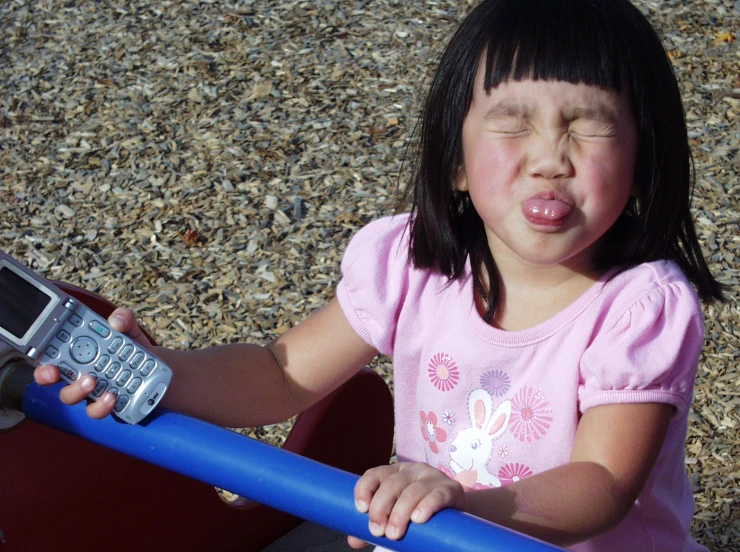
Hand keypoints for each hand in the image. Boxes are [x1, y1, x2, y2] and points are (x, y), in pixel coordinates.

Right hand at [33, 307, 151, 418]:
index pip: (51, 358)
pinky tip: (112, 397)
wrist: (157, 371)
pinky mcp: (109, 407)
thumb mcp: (130, 330)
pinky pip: (99, 411)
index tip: (44, 360)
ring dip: (78, 391)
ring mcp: (92, 393)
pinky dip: (103, 406)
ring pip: (74, 398)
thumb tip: (116, 321)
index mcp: (79, 355)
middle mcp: (79, 376)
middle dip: (49, 377)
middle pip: (55, 381)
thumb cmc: (134, 349)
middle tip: (57, 371)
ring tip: (93, 382)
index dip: (42, 361)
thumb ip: (124, 319)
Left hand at [347, 462, 464, 547]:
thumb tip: (353, 540)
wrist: (455, 515)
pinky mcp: (451, 489)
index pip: (375, 474)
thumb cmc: (418, 513)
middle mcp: (412, 470)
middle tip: (378, 531)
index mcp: (395, 473)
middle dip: (381, 508)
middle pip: (391, 484)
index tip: (360, 509)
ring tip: (394, 533)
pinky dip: (426, 506)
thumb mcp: (396, 515)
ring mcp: (432, 477)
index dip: (365, 488)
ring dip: (400, 513)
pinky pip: (437, 495)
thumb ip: (377, 524)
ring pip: (412, 491)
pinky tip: (418, 519)